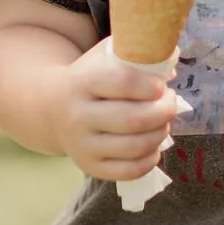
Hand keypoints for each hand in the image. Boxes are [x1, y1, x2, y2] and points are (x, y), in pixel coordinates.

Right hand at [54, 38, 180, 182]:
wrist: (52, 109)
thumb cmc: (88, 78)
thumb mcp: (104, 56)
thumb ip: (136, 53)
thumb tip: (170, 69)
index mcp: (82, 82)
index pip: (122, 83)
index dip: (149, 85)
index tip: (162, 86)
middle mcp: (79, 116)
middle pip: (133, 120)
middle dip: (163, 111)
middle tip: (171, 102)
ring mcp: (83, 146)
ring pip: (134, 147)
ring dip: (160, 134)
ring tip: (164, 122)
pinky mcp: (90, 167)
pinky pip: (129, 171)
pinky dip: (150, 159)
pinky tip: (154, 146)